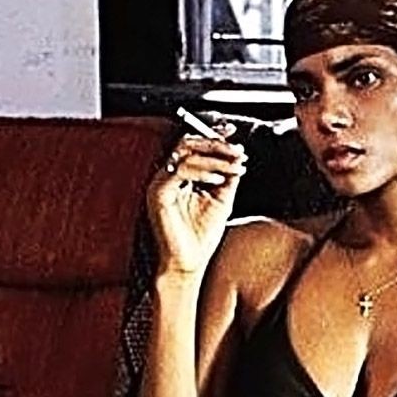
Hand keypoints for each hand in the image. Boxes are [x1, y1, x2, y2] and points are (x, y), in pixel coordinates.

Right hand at [146, 126, 247, 276]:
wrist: (189, 264)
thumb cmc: (200, 238)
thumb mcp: (222, 200)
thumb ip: (228, 177)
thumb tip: (239, 154)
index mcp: (179, 176)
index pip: (193, 145)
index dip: (212, 135)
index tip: (232, 132)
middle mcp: (167, 177)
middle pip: (188, 143)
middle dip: (216, 144)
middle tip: (237, 150)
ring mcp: (160, 184)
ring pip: (185, 154)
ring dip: (215, 157)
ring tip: (235, 166)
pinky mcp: (158, 194)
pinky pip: (180, 171)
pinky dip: (202, 171)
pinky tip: (218, 179)